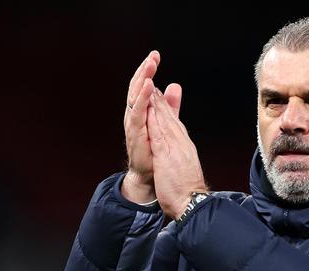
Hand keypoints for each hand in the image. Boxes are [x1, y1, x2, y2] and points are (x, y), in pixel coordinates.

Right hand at [121, 50, 181, 202]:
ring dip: (142, 80)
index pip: (143, 85)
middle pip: (137, 88)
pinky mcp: (136, 134)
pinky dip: (143, 99)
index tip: (155, 55)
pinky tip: (149, 87)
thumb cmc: (154, 151)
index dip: (148, 70)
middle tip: (153, 56)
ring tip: (150, 67)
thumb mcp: (164, 122)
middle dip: (144, 71)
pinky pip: (138, 113)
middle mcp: (135, 115)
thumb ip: (169, 105)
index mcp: (142, 111)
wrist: (150, 176)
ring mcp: (134, 124)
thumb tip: (174, 86)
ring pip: (136, 97)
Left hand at [147, 88, 206, 218]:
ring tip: (150, 89)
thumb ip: (180, 155)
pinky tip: (149, 110)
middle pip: (170, 119)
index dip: (167, 109)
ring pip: (165, 122)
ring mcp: (175, 149)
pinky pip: (159, 135)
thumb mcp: (184, 167)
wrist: (192, 202)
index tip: (160, 96)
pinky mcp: (167, 156)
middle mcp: (181, 144)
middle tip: (153, 84)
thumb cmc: (187, 189)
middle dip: (161, 101)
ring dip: (157, 105)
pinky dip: (154, 121)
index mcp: (185, 147)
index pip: (175, 124)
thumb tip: (177, 149)